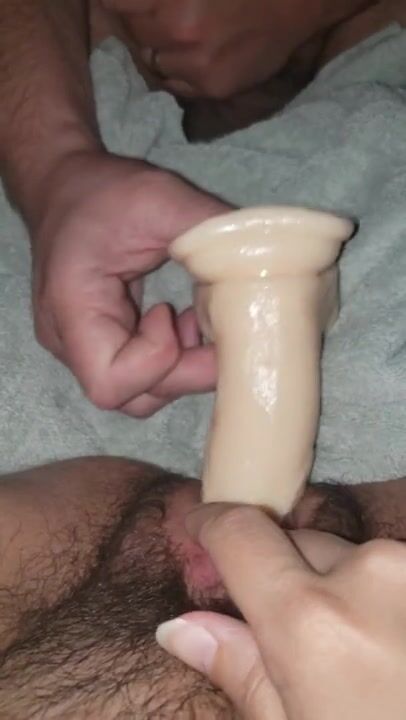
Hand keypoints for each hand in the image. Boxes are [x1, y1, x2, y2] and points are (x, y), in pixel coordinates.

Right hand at [32, 151, 230, 415]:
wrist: (64, 187)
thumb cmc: (102, 192)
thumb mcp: (159, 199)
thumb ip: (212, 231)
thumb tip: (271, 260)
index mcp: (72, 308)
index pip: (111, 381)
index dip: (158, 362)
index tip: (173, 312)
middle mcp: (68, 341)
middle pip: (129, 397)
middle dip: (184, 373)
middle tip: (216, 335)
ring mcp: (80, 348)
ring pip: (138, 394)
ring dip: (181, 369)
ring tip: (199, 323)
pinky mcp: (98, 344)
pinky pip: (139, 374)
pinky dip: (173, 359)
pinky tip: (188, 323)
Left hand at [103, 0, 323, 97]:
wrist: (300, 1)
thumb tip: (109, 0)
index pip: (114, 2)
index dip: (118, 0)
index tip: (125, 1)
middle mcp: (178, 26)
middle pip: (131, 30)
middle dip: (140, 18)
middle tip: (165, 10)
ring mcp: (195, 62)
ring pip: (151, 59)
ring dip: (160, 46)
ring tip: (186, 30)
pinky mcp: (212, 86)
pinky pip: (175, 81)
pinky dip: (180, 68)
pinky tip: (201, 51)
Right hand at [156, 504, 405, 718]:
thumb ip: (240, 670)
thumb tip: (177, 627)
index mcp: (311, 619)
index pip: (241, 534)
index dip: (212, 524)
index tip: (200, 528)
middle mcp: (369, 572)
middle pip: (299, 544)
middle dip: (286, 575)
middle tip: (295, 638)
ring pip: (355, 556)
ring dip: (345, 588)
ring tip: (367, 657)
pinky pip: (396, 571)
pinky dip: (384, 596)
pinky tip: (397, 647)